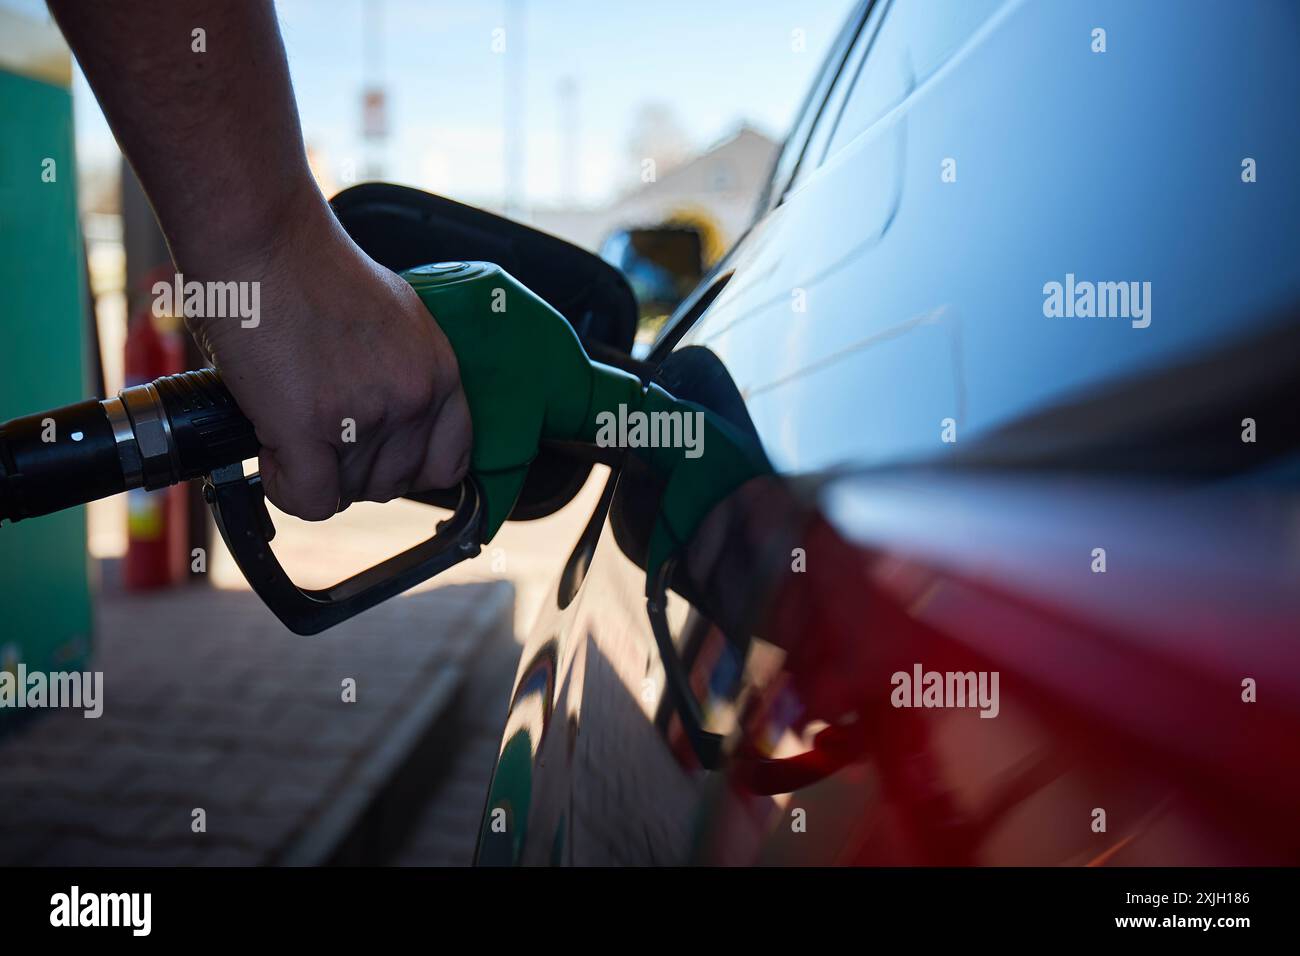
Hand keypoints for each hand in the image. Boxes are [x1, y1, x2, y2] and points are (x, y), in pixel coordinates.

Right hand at [181, 194, 471, 520]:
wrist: (265, 239)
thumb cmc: (314, 271)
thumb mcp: (396, 320)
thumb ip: (405, 374)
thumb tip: (390, 423)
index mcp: (442, 373)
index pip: (450, 464)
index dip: (406, 467)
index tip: (373, 454)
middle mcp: (415, 398)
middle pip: (391, 485)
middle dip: (350, 468)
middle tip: (314, 424)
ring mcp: (368, 415)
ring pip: (347, 494)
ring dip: (311, 470)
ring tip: (286, 415)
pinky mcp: (312, 427)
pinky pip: (310, 501)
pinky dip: (284, 486)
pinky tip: (270, 446)